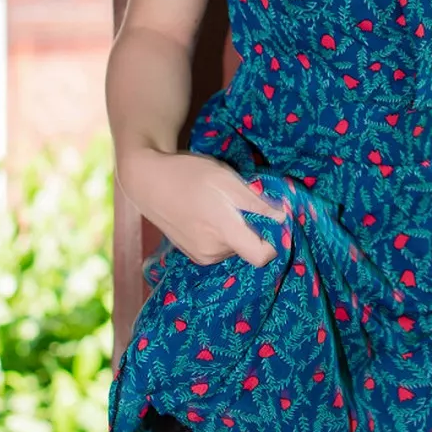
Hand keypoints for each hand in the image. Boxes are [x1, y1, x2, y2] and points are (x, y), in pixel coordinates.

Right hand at [116, 145, 290, 268]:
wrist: (148, 181)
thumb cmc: (190, 175)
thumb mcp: (229, 181)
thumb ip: (257, 203)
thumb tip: (283, 217)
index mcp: (224, 234)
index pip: (262, 256)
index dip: (274, 241)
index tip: (274, 221)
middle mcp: (213, 252)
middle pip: (248, 248)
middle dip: (251, 228)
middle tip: (240, 202)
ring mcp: (200, 255)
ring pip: (234, 247)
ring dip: (235, 230)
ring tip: (220, 205)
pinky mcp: (192, 253)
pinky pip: (219, 248)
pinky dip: (221, 233)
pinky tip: (209, 214)